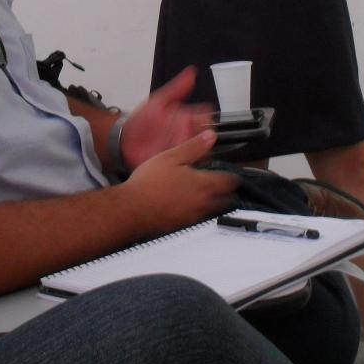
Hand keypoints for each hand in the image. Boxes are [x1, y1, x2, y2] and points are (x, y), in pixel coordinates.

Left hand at [120, 66, 213, 169]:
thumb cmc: (142, 120)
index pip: (207, 116)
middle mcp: (189, 133)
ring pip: (202, 150)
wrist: (125, 140)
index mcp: (187, 117)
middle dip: (201, 136)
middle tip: (187, 135)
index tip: (194, 119)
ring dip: (194, 149)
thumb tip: (192, 72)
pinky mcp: (177, 162)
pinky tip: (177, 158)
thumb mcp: (158, 101)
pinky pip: (190, 164)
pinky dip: (187, 161)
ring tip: (179, 146)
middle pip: (208, 135)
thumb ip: (176, 88)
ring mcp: (184, 148)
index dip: (204, 118)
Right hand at [122, 133, 238, 235]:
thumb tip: (210, 137)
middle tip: (219, 183)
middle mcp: (203, 203)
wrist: (131, 209)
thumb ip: (194, 147)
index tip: (228, 172)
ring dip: (213, 202)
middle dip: (227, 192)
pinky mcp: (183, 226)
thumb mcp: (171, 157)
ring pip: (214, 210)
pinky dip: (198, 211)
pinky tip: (185, 203)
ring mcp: (194, 217)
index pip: (231, 182)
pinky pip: (199, 219)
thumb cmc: (149, 183)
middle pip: (227, 200)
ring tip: (201, 192)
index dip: (232, 175)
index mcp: (204, 185)